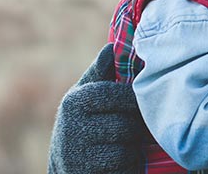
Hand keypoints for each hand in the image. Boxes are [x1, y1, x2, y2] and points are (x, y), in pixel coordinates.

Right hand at [47, 43, 143, 173]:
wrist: (68, 168)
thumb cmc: (86, 126)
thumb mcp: (88, 98)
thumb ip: (102, 73)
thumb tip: (112, 46)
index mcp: (75, 100)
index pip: (120, 95)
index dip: (135, 103)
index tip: (140, 106)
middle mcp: (71, 125)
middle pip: (128, 122)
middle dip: (136, 127)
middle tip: (136, 128)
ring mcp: (77, 151)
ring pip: (127, 143)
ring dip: (133, 146)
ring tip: (125, 144)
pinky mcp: (86, 170)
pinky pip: (123, 161)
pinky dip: (128, 162)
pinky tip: (120, 160)